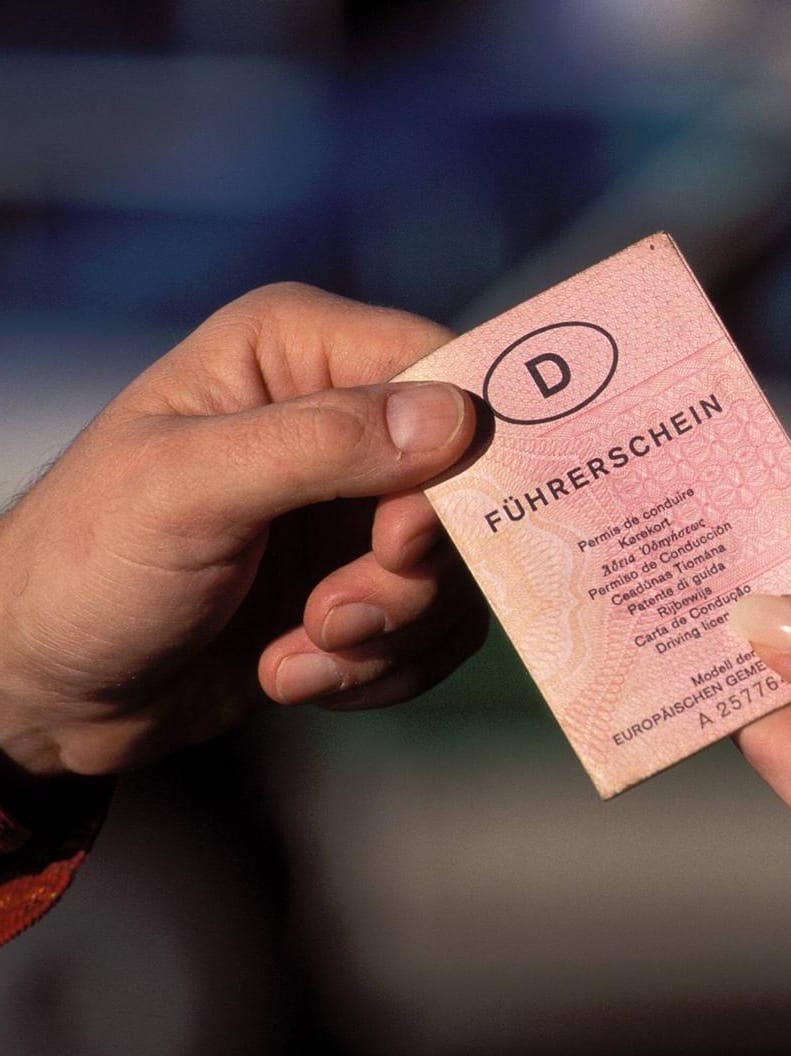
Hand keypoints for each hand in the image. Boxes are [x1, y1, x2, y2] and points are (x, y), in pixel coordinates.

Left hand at [0, 284, 485, 780]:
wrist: (47, 691)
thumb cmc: (85, 568)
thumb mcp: (187, 491)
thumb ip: (320, 444)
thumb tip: (456, 418)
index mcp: (297, 352)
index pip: (441, 373)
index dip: (453, 458)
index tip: (401, 542)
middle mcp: (345, 417)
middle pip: (465, 485)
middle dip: (406, 576)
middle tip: (331, 617)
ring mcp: (361, 507)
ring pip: (459, 570)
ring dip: (386, 634)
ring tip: (295, 653)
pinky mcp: (371, 585)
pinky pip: (442, 628)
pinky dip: (383, 668)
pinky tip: (297, 672)